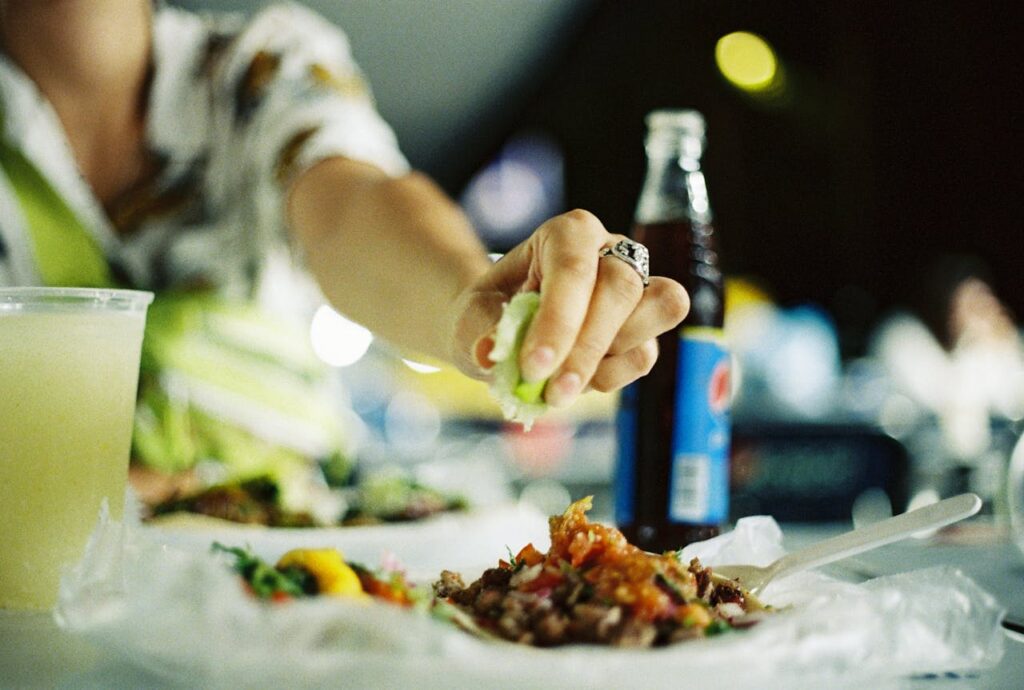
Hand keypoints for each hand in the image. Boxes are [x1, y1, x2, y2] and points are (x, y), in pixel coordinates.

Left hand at [452, 210, 689, 406]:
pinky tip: (576, 383)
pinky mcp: (647, 326)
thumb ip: (480, 330)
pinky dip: (611, 377)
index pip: (574, 268)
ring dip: (606, 360)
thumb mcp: (471, 317)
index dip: (558, 320)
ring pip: (657, 309)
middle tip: (549, 391)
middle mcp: (611, 251)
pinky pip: (645, 353)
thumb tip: (489, 354)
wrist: (502, 329)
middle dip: (585, 347)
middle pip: (622, 288)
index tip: (532, 367)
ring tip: (560, 384)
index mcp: (568, 233)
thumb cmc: (490, 312)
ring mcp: (637, 286)